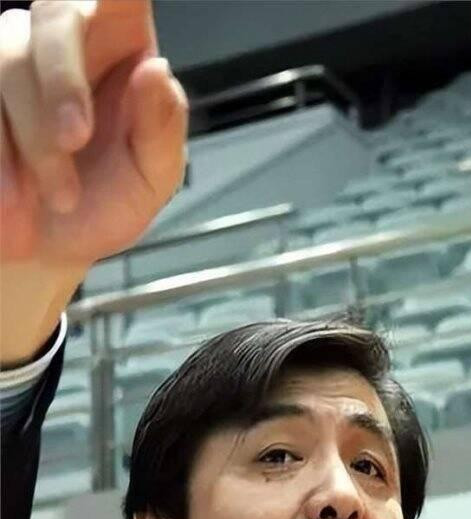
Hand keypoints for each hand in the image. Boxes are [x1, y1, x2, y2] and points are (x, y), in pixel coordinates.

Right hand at [0, 0, 188, 267]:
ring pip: (9, 62)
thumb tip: (155, 69)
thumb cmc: (108, 203)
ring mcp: (14, 57)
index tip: (111, 1)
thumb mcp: (152, 179)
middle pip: (55, 18)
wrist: (52, 248)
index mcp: (124, 49)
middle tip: (73, 145)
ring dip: (32, 139)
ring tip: (57, 199)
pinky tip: (13, 200)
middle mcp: (68, 39)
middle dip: (60, 86)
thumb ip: (162, 129)